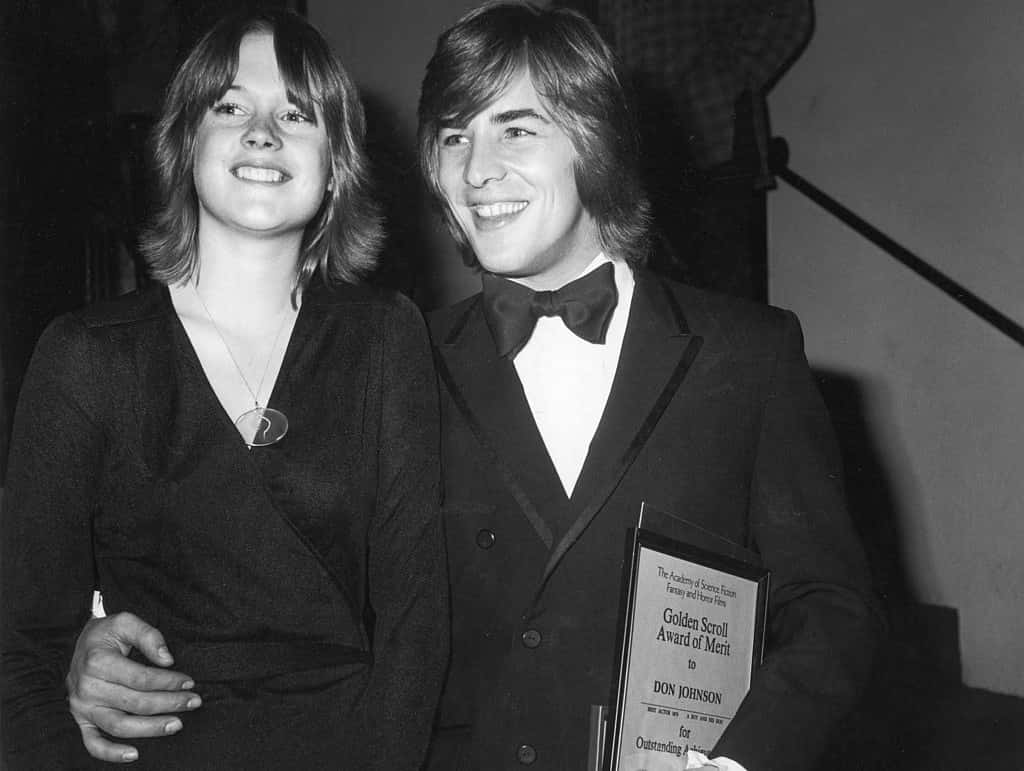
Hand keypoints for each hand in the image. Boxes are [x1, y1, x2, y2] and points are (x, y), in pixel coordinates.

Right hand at [66, 612, 200, 762]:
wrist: (82, 643)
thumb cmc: (108, 632)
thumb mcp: (127, 621)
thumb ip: (149, 636)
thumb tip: (167, 660)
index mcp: (98, 662)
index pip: (141, 678)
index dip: (168, 682)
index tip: (190, 682)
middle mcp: (87, 688)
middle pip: (135, 703)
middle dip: (169, 703)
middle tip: (194, 702)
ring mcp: (82, 707)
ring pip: (119, 726)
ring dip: (150, 729)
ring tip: (177, 724)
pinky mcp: (81, 719)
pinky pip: (92, 743)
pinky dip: (111, 753)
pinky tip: (134, 755)